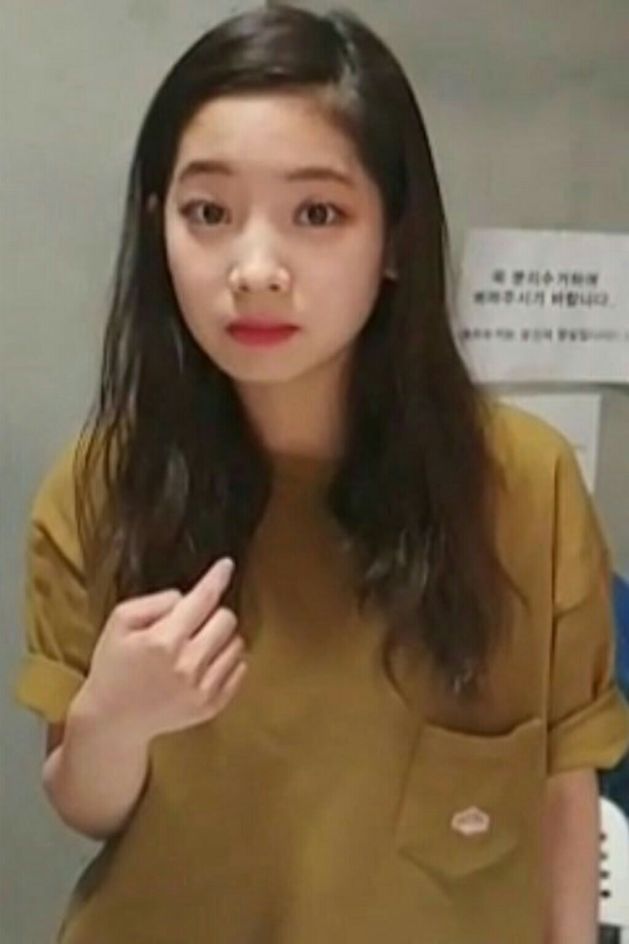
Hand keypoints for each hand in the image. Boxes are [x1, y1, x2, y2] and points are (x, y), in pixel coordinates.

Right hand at [80, 558, 247, 740]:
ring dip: (221, 638)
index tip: (226, 565)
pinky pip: (240, 670)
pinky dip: (227, 661)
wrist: (113, 720)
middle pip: (226, 619)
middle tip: (191, 623)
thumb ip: (155, 602)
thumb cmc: (114, 666)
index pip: (203, 599)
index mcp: (163, 640)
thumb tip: (186, 598)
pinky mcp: (212, 706)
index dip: (216, 578)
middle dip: (211, 613)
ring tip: (196, 645)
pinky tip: (205, 663)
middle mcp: (188, 665)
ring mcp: (202, 689)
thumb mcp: (119, 623)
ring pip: (237, 644)